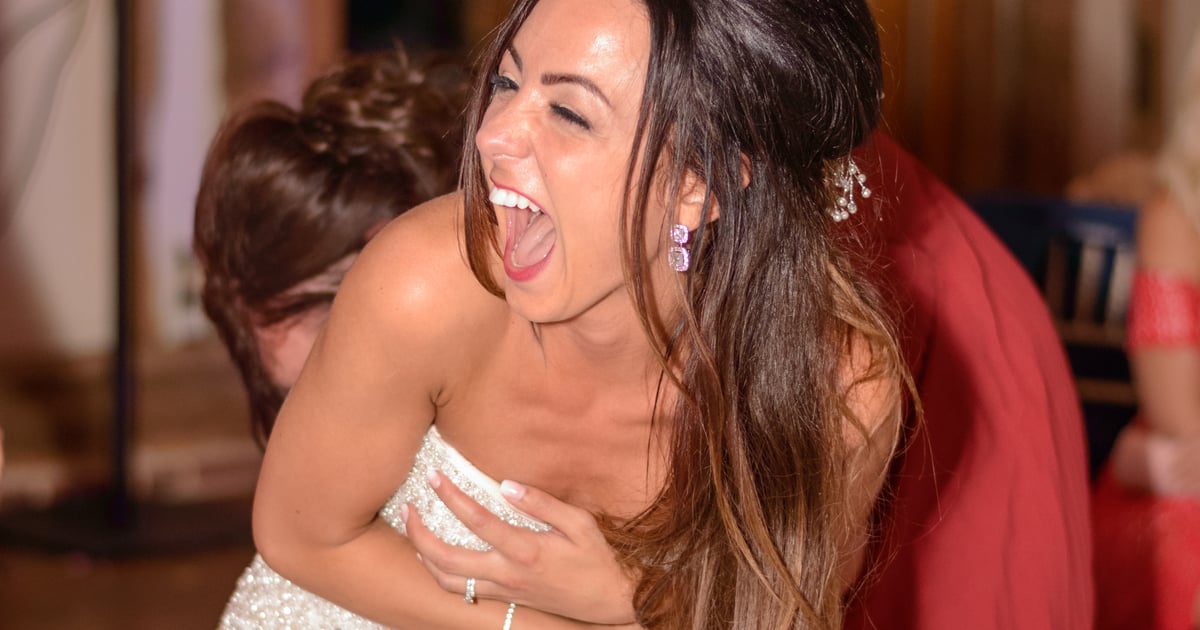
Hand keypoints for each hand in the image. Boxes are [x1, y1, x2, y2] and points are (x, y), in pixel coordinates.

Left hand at [402, 472, 637, 624]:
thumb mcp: (580, 523)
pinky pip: (461, 591)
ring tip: (412, 531)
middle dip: (419, 533)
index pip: (477, 520)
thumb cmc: (598, 557)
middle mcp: (509, 574)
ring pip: (448, 582)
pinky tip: (434, 557)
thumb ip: (542, 503)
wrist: (610, 600)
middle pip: (447, 558)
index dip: (451, 497)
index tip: (435, 476)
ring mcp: (504, 590)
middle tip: (408, 508)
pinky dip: (441, 574)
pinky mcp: (506, 598)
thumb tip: (506, 484)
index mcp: (526, 550)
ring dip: (424, 556)